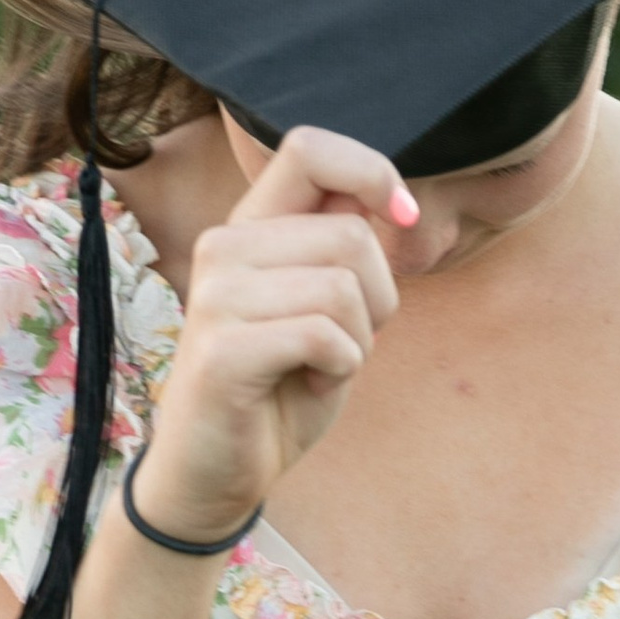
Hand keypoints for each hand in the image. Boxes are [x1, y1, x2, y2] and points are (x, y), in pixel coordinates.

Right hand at [131, 127, 410, 541]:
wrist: (216, 470)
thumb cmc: (279, 386)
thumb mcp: (322, 306)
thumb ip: (341, 250)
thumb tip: (392, 202)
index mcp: (250, 227)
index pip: (310, 148)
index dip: (372, 172)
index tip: (403, 217)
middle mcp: (225, 247)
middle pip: (352, 234)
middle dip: (380, 296)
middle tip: (346, 340)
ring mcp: (218, 296)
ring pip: (344, 286)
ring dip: (359, 340)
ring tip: (322, 365)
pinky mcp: (223, 349)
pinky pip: (325, 336)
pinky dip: (340, 369)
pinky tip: (308, 384)